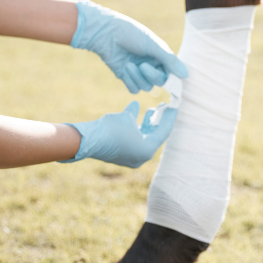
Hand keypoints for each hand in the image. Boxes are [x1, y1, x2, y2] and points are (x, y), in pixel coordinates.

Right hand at [62, 101, 177, 167]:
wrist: (88, 140)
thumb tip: (137, 104)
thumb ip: (135, 112)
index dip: (169, 117)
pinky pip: (133, 140)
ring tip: (150, 110)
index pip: (163, 132)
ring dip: (147, 124)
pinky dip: (135, 129)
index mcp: (147, 150)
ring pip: (144, 138)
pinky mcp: (121, 155)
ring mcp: (131, 157)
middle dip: (158, 120)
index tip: (174, 106)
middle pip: (155, 136)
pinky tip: (134, 115)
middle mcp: (141, 157)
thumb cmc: (111, 128)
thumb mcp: (127, 118)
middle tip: (163, 107)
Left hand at [71, 0, 187, 93]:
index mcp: (160, 56)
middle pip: (159, 82)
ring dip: (138, 78)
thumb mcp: (153, 45)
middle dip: (151, 75)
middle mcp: (152, 65)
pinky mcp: (126, 77)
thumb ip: (169, 60)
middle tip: (142, 66)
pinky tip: (124, 69)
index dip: (171, 78)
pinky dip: (130, 81)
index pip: (172, 73)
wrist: (106, 33)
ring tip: (129, 65)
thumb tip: (186, 75)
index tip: (168, 81)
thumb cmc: (130, 34)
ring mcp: (139, 72)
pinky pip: (134, 89)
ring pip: (146, 87)